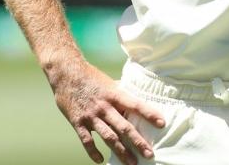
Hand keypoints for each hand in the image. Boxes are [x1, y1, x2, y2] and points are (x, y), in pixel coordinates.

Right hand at [47, 58, 164, 164]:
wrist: (66, 73)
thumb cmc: (91, 77)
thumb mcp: (109, 83)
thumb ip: (120, 94)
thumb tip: (135, 103)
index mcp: (114, 94)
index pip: (136, 105)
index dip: (149, 114)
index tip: (161, 123)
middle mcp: (104, 106)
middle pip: (124, 127)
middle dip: (138, 142)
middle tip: (149, 154)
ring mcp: (91, 116)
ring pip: (109, 137)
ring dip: (121, 151)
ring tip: (132, 162)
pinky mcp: (78, 122)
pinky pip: (87, 141)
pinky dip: (93, 152)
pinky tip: (101, 161)